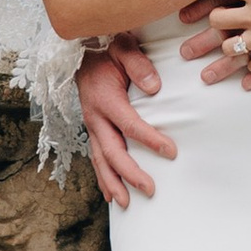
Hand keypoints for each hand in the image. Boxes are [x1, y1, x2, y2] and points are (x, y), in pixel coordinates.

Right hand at [76, 43, 175, 202]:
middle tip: (151, 190)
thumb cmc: (105, 46)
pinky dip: (102, 176)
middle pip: (112, 151)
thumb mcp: (122, 46)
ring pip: (99, 160)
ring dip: (112, 183)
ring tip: (125, 204)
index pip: (130, 125)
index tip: (171, 152)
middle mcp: (95, 116)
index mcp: (105, 98)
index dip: (150, 139)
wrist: (78, 47)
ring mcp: (91, 124)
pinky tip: (109, 194)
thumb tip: (154, 87)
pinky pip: (95, 156)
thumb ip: (138, 64)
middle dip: (130, 173)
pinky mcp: (92, 127)